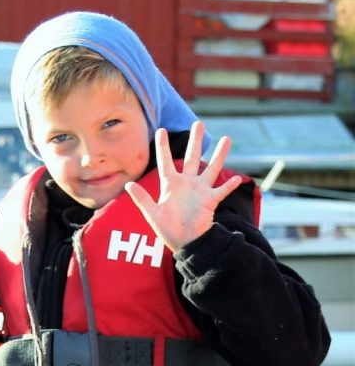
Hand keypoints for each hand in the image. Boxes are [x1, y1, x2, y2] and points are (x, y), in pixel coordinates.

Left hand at [124, 121, 241, 252]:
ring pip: (211, 168)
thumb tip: (128, 185)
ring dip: (219, 155)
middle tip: (198, 123)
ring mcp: (200, 191)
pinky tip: (237, 178)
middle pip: (192, 158)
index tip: (161, 130)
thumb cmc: (168, 229)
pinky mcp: (210, 200)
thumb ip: (142, 198)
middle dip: (195, 141)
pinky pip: (222, 191)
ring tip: (227, 138)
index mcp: (171, 185)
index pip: (165, 162)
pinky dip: (229, 185)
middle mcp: (187, 184)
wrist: (184, 243)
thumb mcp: (152, 213)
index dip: (162, 147)